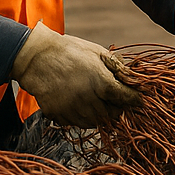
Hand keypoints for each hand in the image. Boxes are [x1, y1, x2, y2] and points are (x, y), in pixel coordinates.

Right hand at [11, 21, 141, 126]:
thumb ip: (117, 68)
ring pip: (96, 122)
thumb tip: (133, 78)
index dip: (135, 100)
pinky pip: (78, 123)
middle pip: (113, 114)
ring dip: (102, 115)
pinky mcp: (59, 114)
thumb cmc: (70, 51)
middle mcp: (88, 99)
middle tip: (118, 100)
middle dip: (119, 108)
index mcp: (101, 81)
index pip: (126, 99)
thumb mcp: (98, 53)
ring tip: (100, 101)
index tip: (139, 100)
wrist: (35, 57)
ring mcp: (72, 109)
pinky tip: (83, 104)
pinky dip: (85, 117)